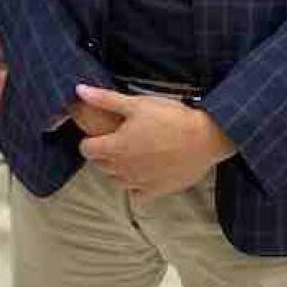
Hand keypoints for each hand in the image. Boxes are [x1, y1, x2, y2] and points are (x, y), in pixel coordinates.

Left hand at [75, 84, 236, 204]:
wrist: (206, 138)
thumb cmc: (170, 118)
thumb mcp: (135, 103)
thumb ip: (104, 99)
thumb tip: (79, 90)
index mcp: (115, 147)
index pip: (86, 150)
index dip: (89, 140)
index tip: (99, 133)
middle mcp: (124, 169)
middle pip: (100, 165)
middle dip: (102, 154)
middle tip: (115, 141)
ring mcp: (141, 182)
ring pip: (116, 180)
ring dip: (117, 170)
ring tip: (129, 155)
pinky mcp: (159, 190)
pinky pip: (137, 196)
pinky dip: (135, 188)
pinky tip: (142, 175)